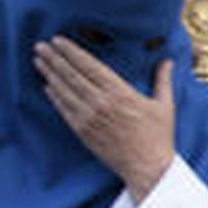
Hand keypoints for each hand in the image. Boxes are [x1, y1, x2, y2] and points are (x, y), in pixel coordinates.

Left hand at [34, 37, 174, 201]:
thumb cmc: (158, 137)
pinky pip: (64, 110)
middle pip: (72, 75)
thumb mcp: (165, 106)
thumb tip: (168, 61)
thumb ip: (163, 80)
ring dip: (50, 74)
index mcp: (120, 92)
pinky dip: (54, 96)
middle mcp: (101, 103)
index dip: (72, 52)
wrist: (148, 168)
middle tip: (41, 46)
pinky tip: (47, 86)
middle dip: (55, 58)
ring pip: (64, 91)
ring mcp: (89, 118)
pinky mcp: (83, 132)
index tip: (59, 40)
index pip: (90, 66)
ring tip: (39, 61)